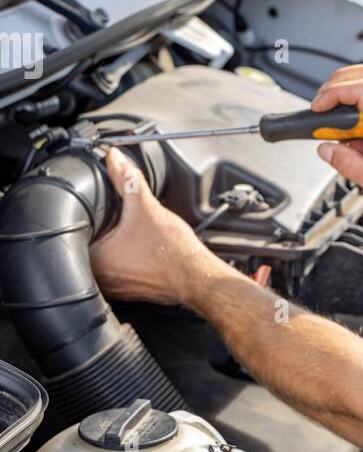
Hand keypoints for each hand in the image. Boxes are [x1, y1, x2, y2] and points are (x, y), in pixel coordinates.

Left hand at [90, 148, 215, 304]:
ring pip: (102, 261)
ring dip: (111, 248)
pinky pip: (116, 272)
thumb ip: (127, 180)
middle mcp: (101, 279)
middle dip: (99, 232)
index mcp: (96, 260)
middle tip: (118, 224)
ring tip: (130, 238)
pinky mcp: (128, 292)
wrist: (199, 277)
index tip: (101, 212)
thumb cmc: (174, 252)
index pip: (75, 233)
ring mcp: (114, 289)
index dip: (86, 217)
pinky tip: (139, 252)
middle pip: (87, 246)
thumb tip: (115, 159)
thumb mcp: (147, 208)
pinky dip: (123, 261)